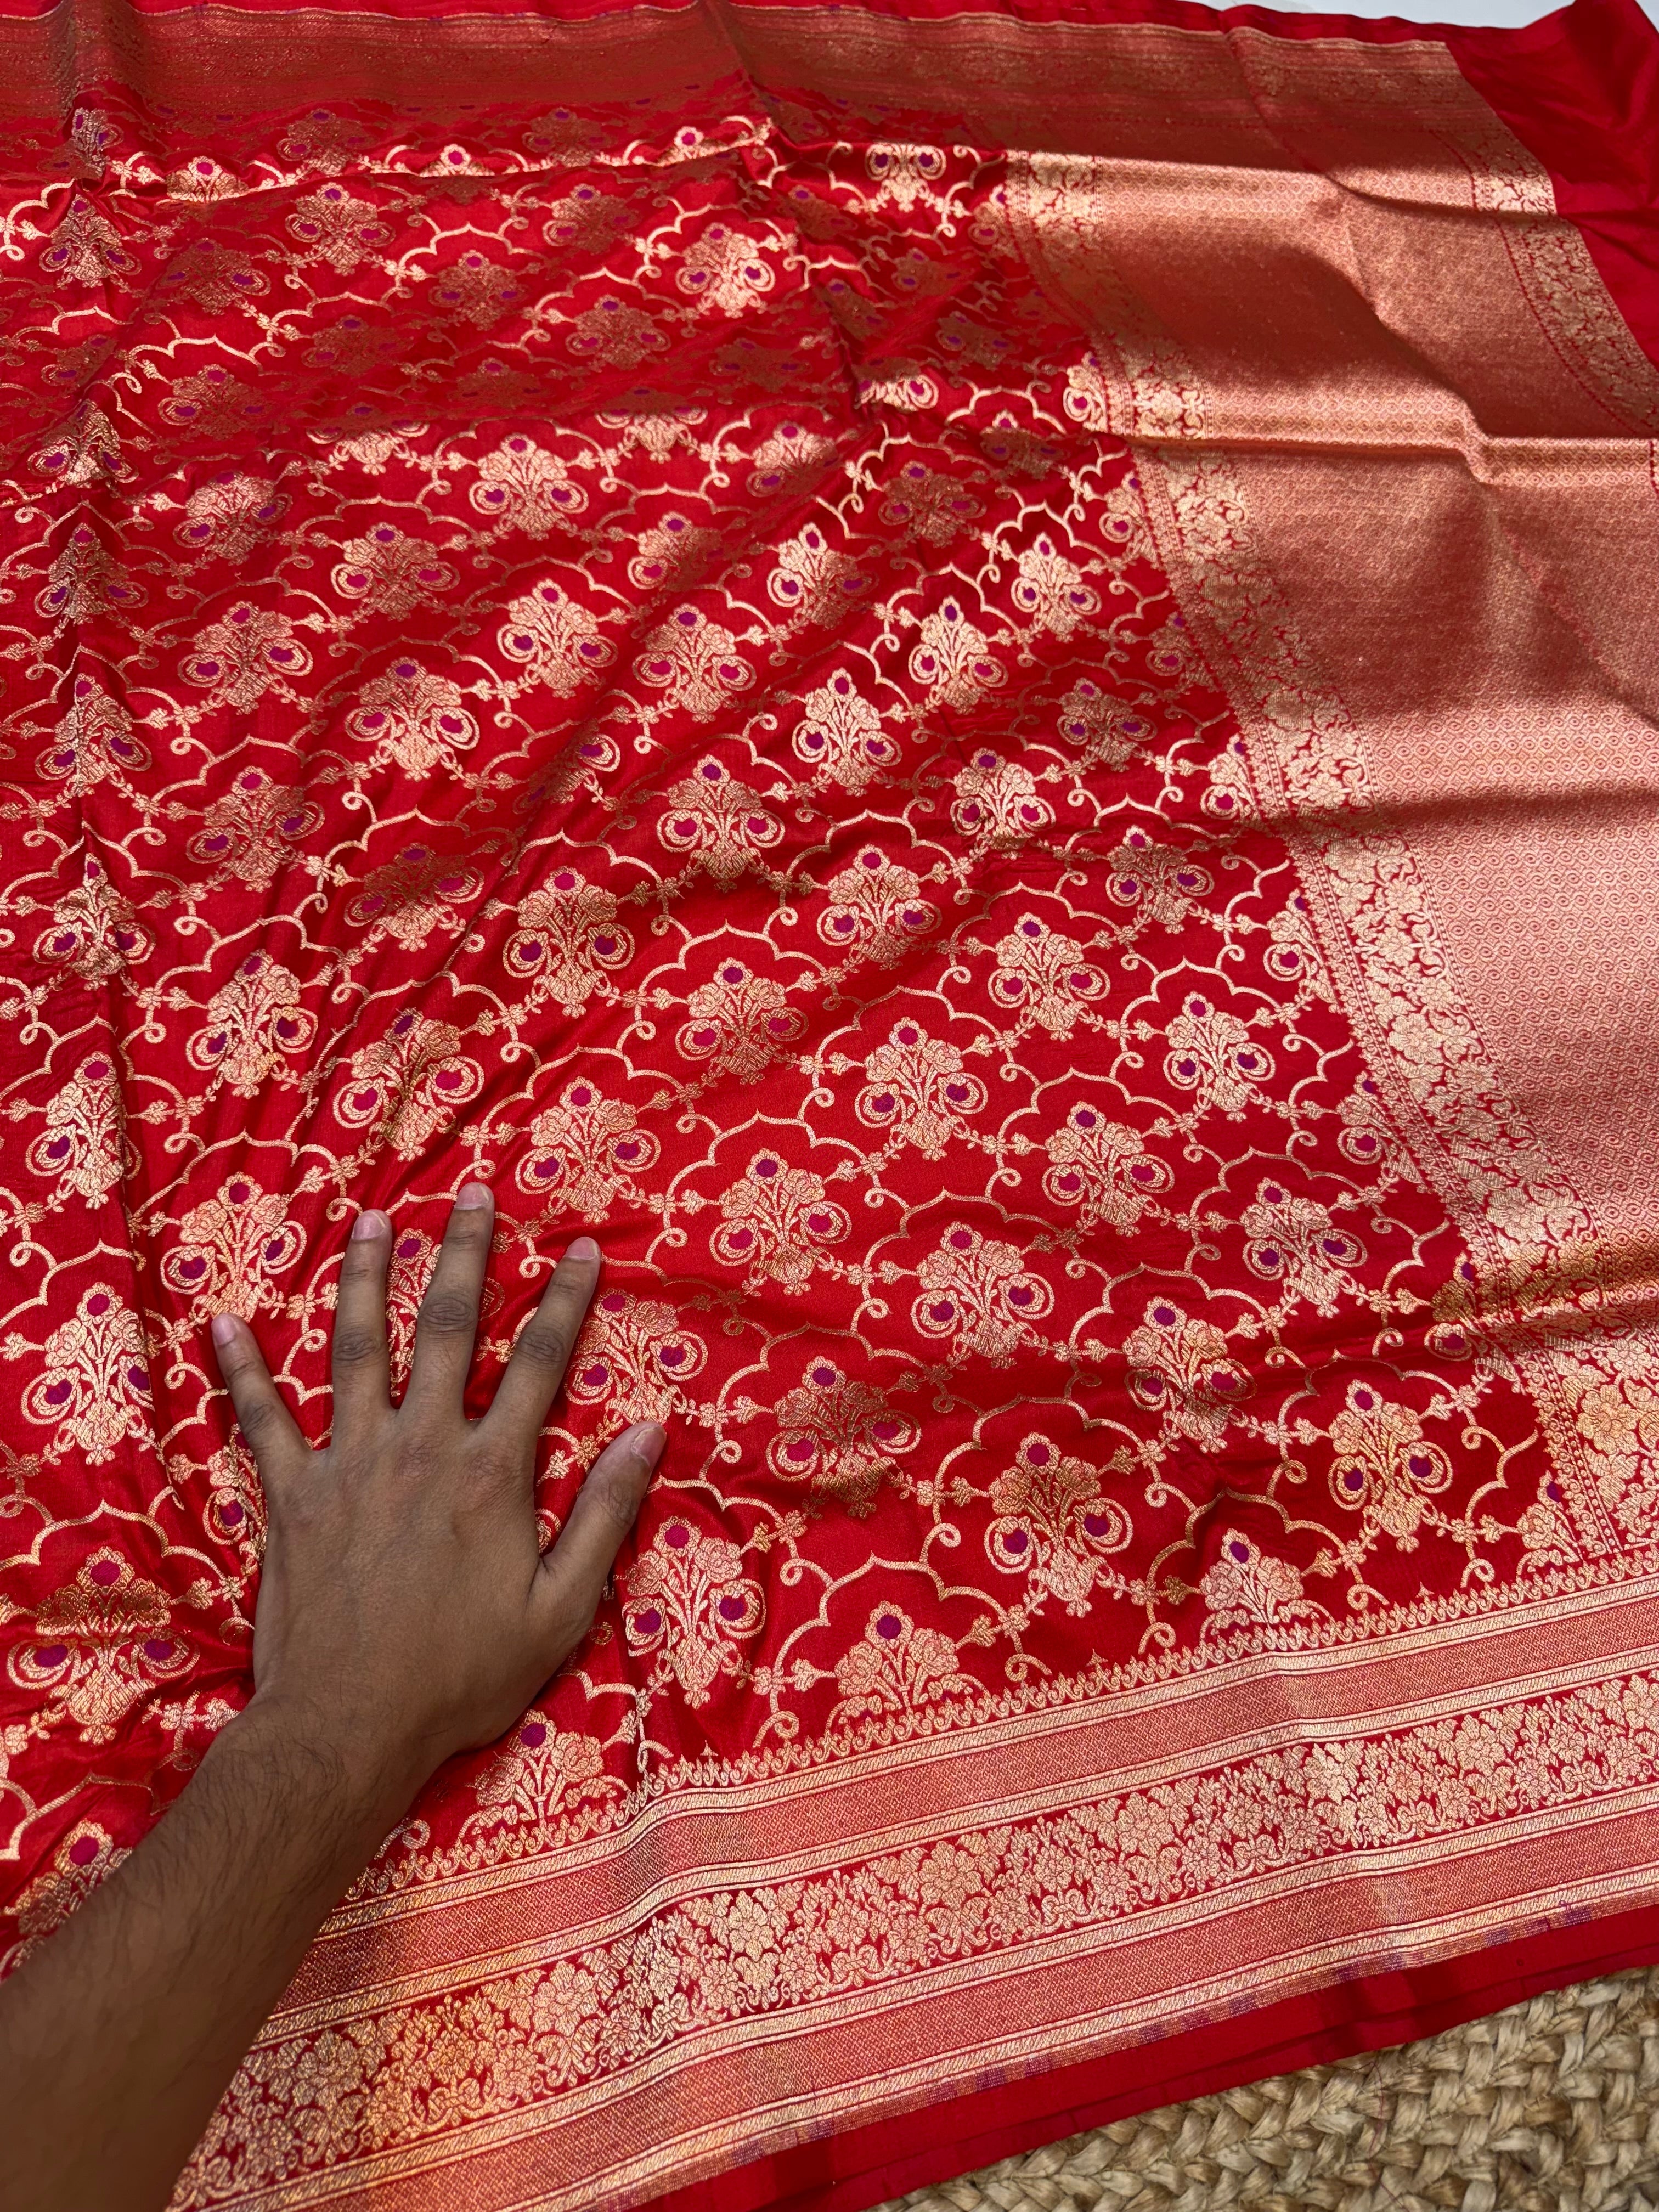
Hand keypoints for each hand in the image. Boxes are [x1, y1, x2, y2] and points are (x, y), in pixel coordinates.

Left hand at [211, 1185, 661, 1815]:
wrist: (349, 1726)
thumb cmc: (462, 1676)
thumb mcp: (561, 1608)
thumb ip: (605, 1516)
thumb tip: (648, 1435)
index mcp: (492, 1472)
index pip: (539, 1365)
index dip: (566, 1303)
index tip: (583, 1250)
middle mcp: (421, 1447)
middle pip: (449, 1331)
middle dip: (466, 1256)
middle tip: (474, 1196)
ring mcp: (350, 1464)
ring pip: (358, 1349)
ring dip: (368, 1280)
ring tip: (373, 1221)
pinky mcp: (292, 1496)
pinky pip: (261, 1420)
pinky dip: (242, 1371)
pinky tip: (223, 1325)